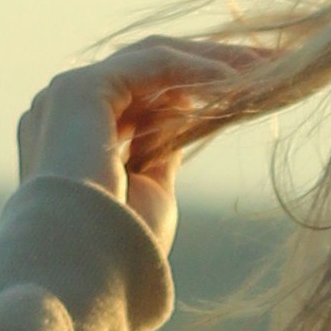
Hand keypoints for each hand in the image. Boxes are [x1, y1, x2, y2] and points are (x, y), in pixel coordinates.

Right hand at [15, 41, 265, 253]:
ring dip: (212, 59)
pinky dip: (197, 68)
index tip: (248, 90)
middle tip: (268, 64)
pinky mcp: (80, 88)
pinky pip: (152, 63)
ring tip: (264, 67)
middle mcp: (62, 108)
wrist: (85, 272)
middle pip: (148, 70)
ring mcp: (66, 94)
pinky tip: (236, 81)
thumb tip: (179, 125)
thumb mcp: (149, 190)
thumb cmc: (118, 249)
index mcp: (71, 134)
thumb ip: (158, 151)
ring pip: (153, 58)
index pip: (140, 94)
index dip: (194, 87)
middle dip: (210, 64)